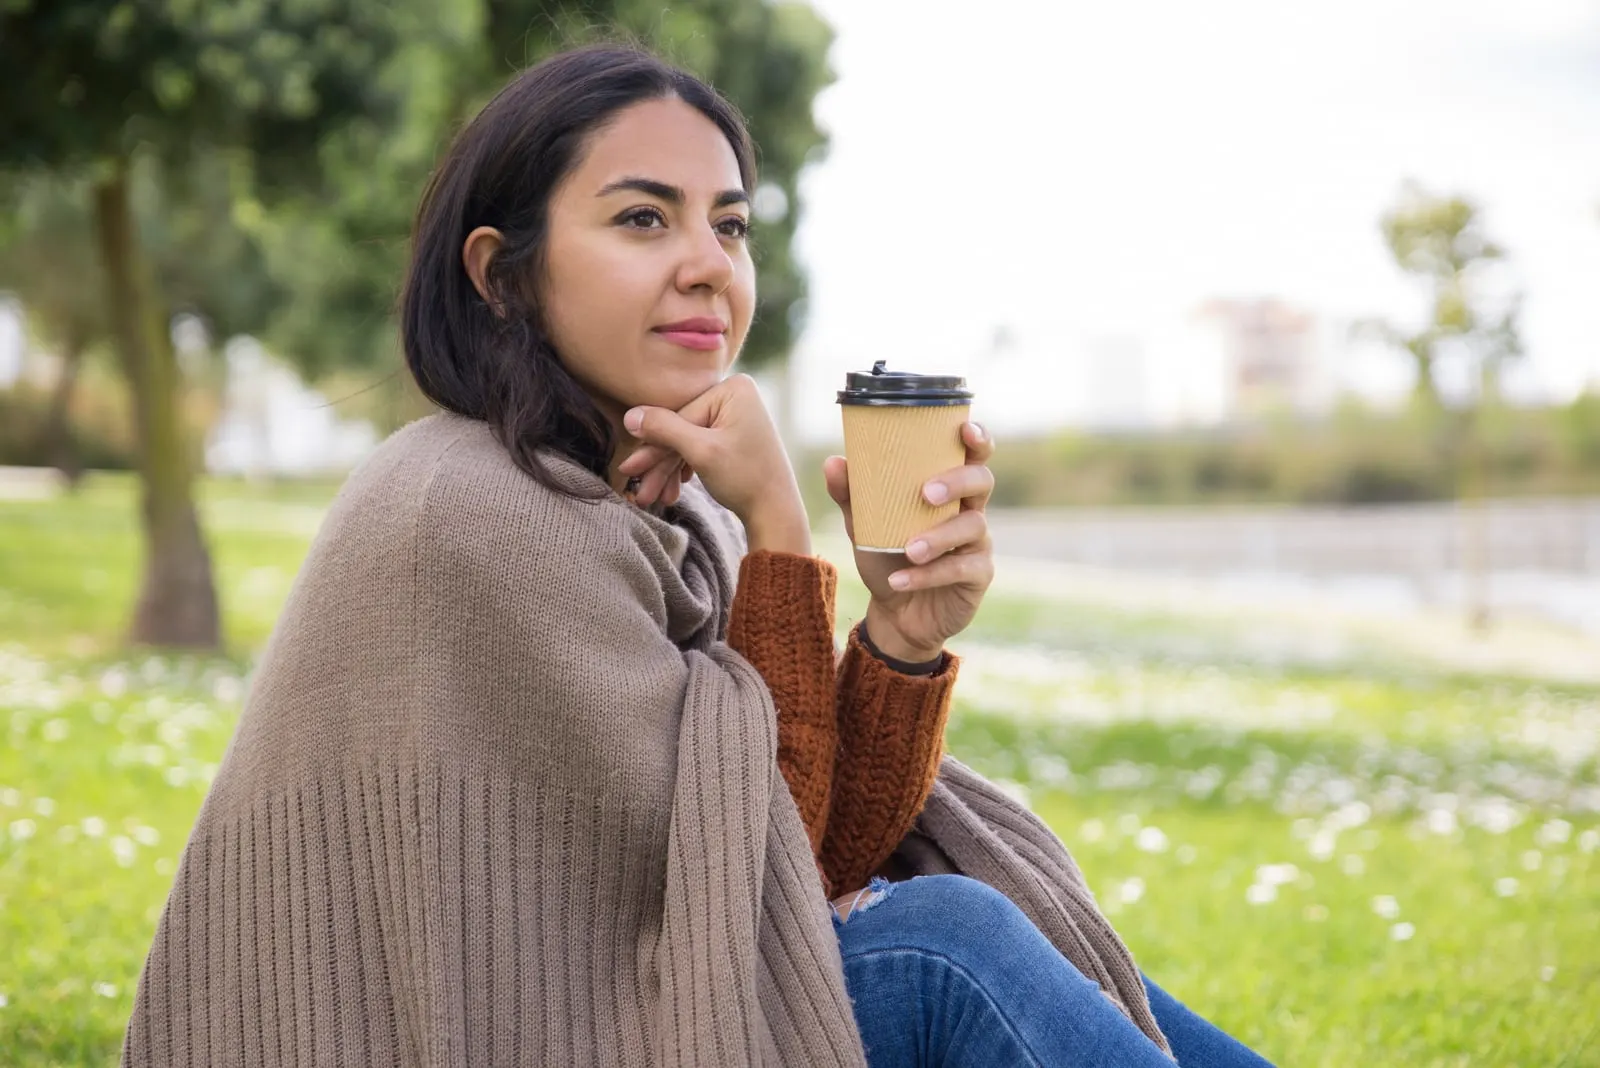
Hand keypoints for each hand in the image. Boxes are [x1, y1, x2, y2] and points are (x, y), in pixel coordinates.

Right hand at [618, 374, 805, 530]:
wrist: (776, 512)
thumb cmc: (745, 479)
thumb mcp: (701, 452)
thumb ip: (664, 430)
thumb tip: (630, 415)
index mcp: (734, 388)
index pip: (679, 416)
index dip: (654, 447)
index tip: (629, 470)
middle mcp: (735, 395)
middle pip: (682, 429)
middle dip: (660, 464)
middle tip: (639, 490)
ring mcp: (735, 415)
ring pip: (688, 441)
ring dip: (669, 471)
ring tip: (653, 499)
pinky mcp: (733, 434)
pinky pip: (700, 447)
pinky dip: (685, 468)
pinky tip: (674, 489)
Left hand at [822, 421, 995, 659]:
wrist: (895, 614)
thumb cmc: (886, 558)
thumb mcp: (864, 527)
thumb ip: (852, 496)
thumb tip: (833, 462)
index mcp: (949, 490)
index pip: (973, 456)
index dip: (977, 439)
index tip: (965, 429)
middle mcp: (969, 511)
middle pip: (982, 481)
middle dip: (957, 482)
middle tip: (925, 493)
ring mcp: (978, 544)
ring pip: (972, 527)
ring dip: (938, 536)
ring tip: (908, 549)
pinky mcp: (978, 576)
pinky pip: (961, 569)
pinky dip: (928, 574)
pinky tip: (900, 580)